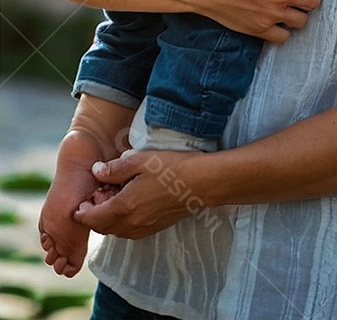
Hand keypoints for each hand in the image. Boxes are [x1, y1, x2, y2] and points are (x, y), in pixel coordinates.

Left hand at [74, 149, 210, 238]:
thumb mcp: (140, 160)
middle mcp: (132, 223)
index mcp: (124, 207)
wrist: (201, 183)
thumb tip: (96, 172)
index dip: (82, 213)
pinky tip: (128, 206)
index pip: (94, 218)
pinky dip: (122, 223)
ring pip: (116, 231)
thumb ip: (115, 169)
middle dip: (94, 217)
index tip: (79, 204)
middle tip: (94, 199)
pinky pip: (130, 231)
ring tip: (110, 201)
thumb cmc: (171, 167)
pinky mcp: (155, 228)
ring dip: (108, 221)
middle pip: (103, 228)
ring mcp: (145, 228)